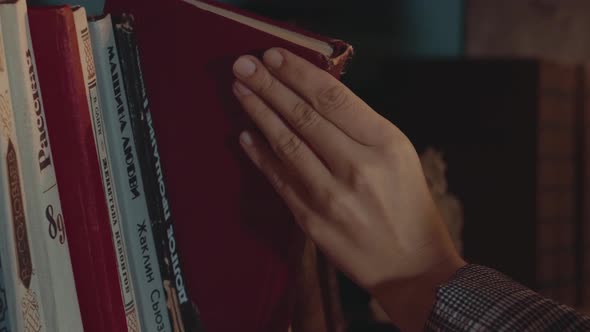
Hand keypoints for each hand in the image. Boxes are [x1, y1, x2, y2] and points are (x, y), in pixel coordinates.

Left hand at [232, 48, 464, 329]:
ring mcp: (332, 195)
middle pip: (303, 116)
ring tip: (240, 92)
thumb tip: (314, 97)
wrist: (410, 264)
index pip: (333, 97)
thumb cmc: (407, 204)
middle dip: (269, 86)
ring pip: (286, 144)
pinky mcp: (312, 220)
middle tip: (244, 66)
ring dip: (259, 114)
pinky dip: (260, 156)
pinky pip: (279, 180)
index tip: (275, 57)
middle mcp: (357, 166)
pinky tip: (246, 136)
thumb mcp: (398, 153)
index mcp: (384, 143)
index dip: (299, 73)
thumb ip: (360, 126)